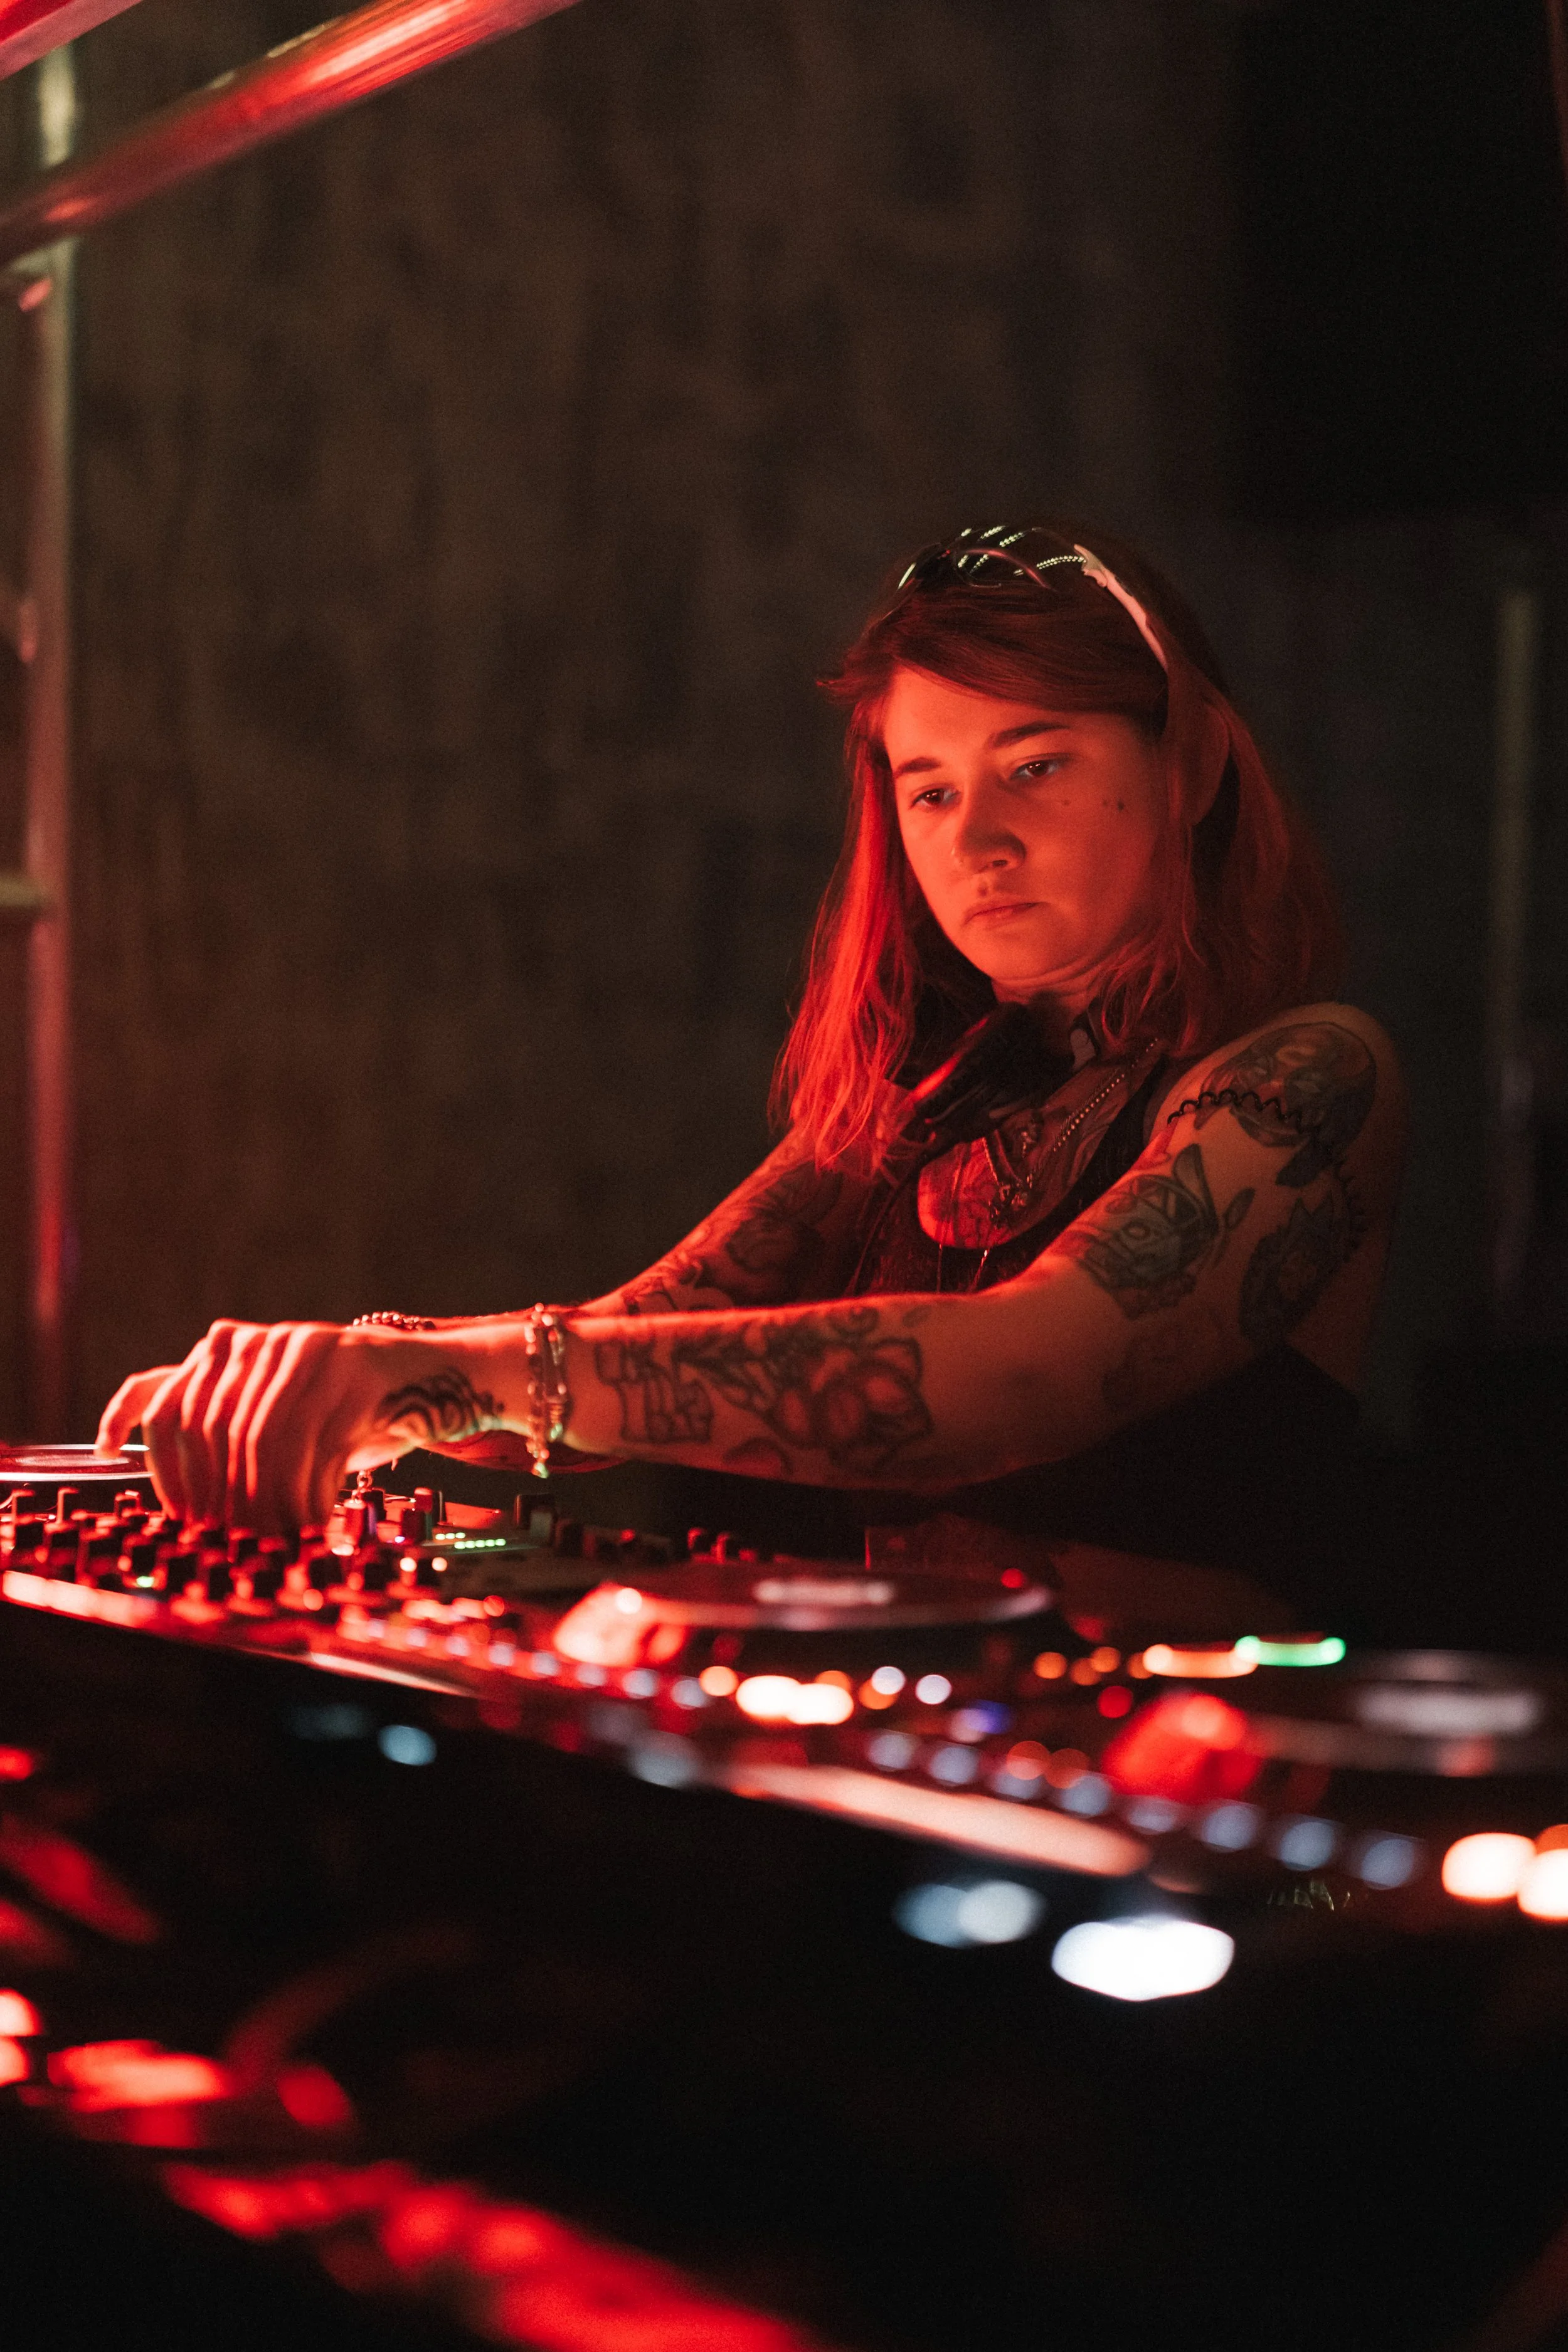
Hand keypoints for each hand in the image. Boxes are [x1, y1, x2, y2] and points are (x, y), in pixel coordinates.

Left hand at [96, 1320, 481, 1531]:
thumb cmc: (345, 1409)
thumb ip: (230, 1428)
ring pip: (264, 1439)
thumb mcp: (278, 1413)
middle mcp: (262, 1341)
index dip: (162, 1466)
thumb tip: (187, 1503)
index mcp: (230, 1348)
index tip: (173, 1514)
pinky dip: (309, 1493)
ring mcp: (310, 1348)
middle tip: (229, 1541)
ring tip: (273, 1538)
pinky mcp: (356, 1367)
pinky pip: (316, 1442)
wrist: (429, 1378)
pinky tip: (313, 1519)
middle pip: (214, 1430)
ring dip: (265, 1501)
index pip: (167, 1404)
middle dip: (218, 1497)